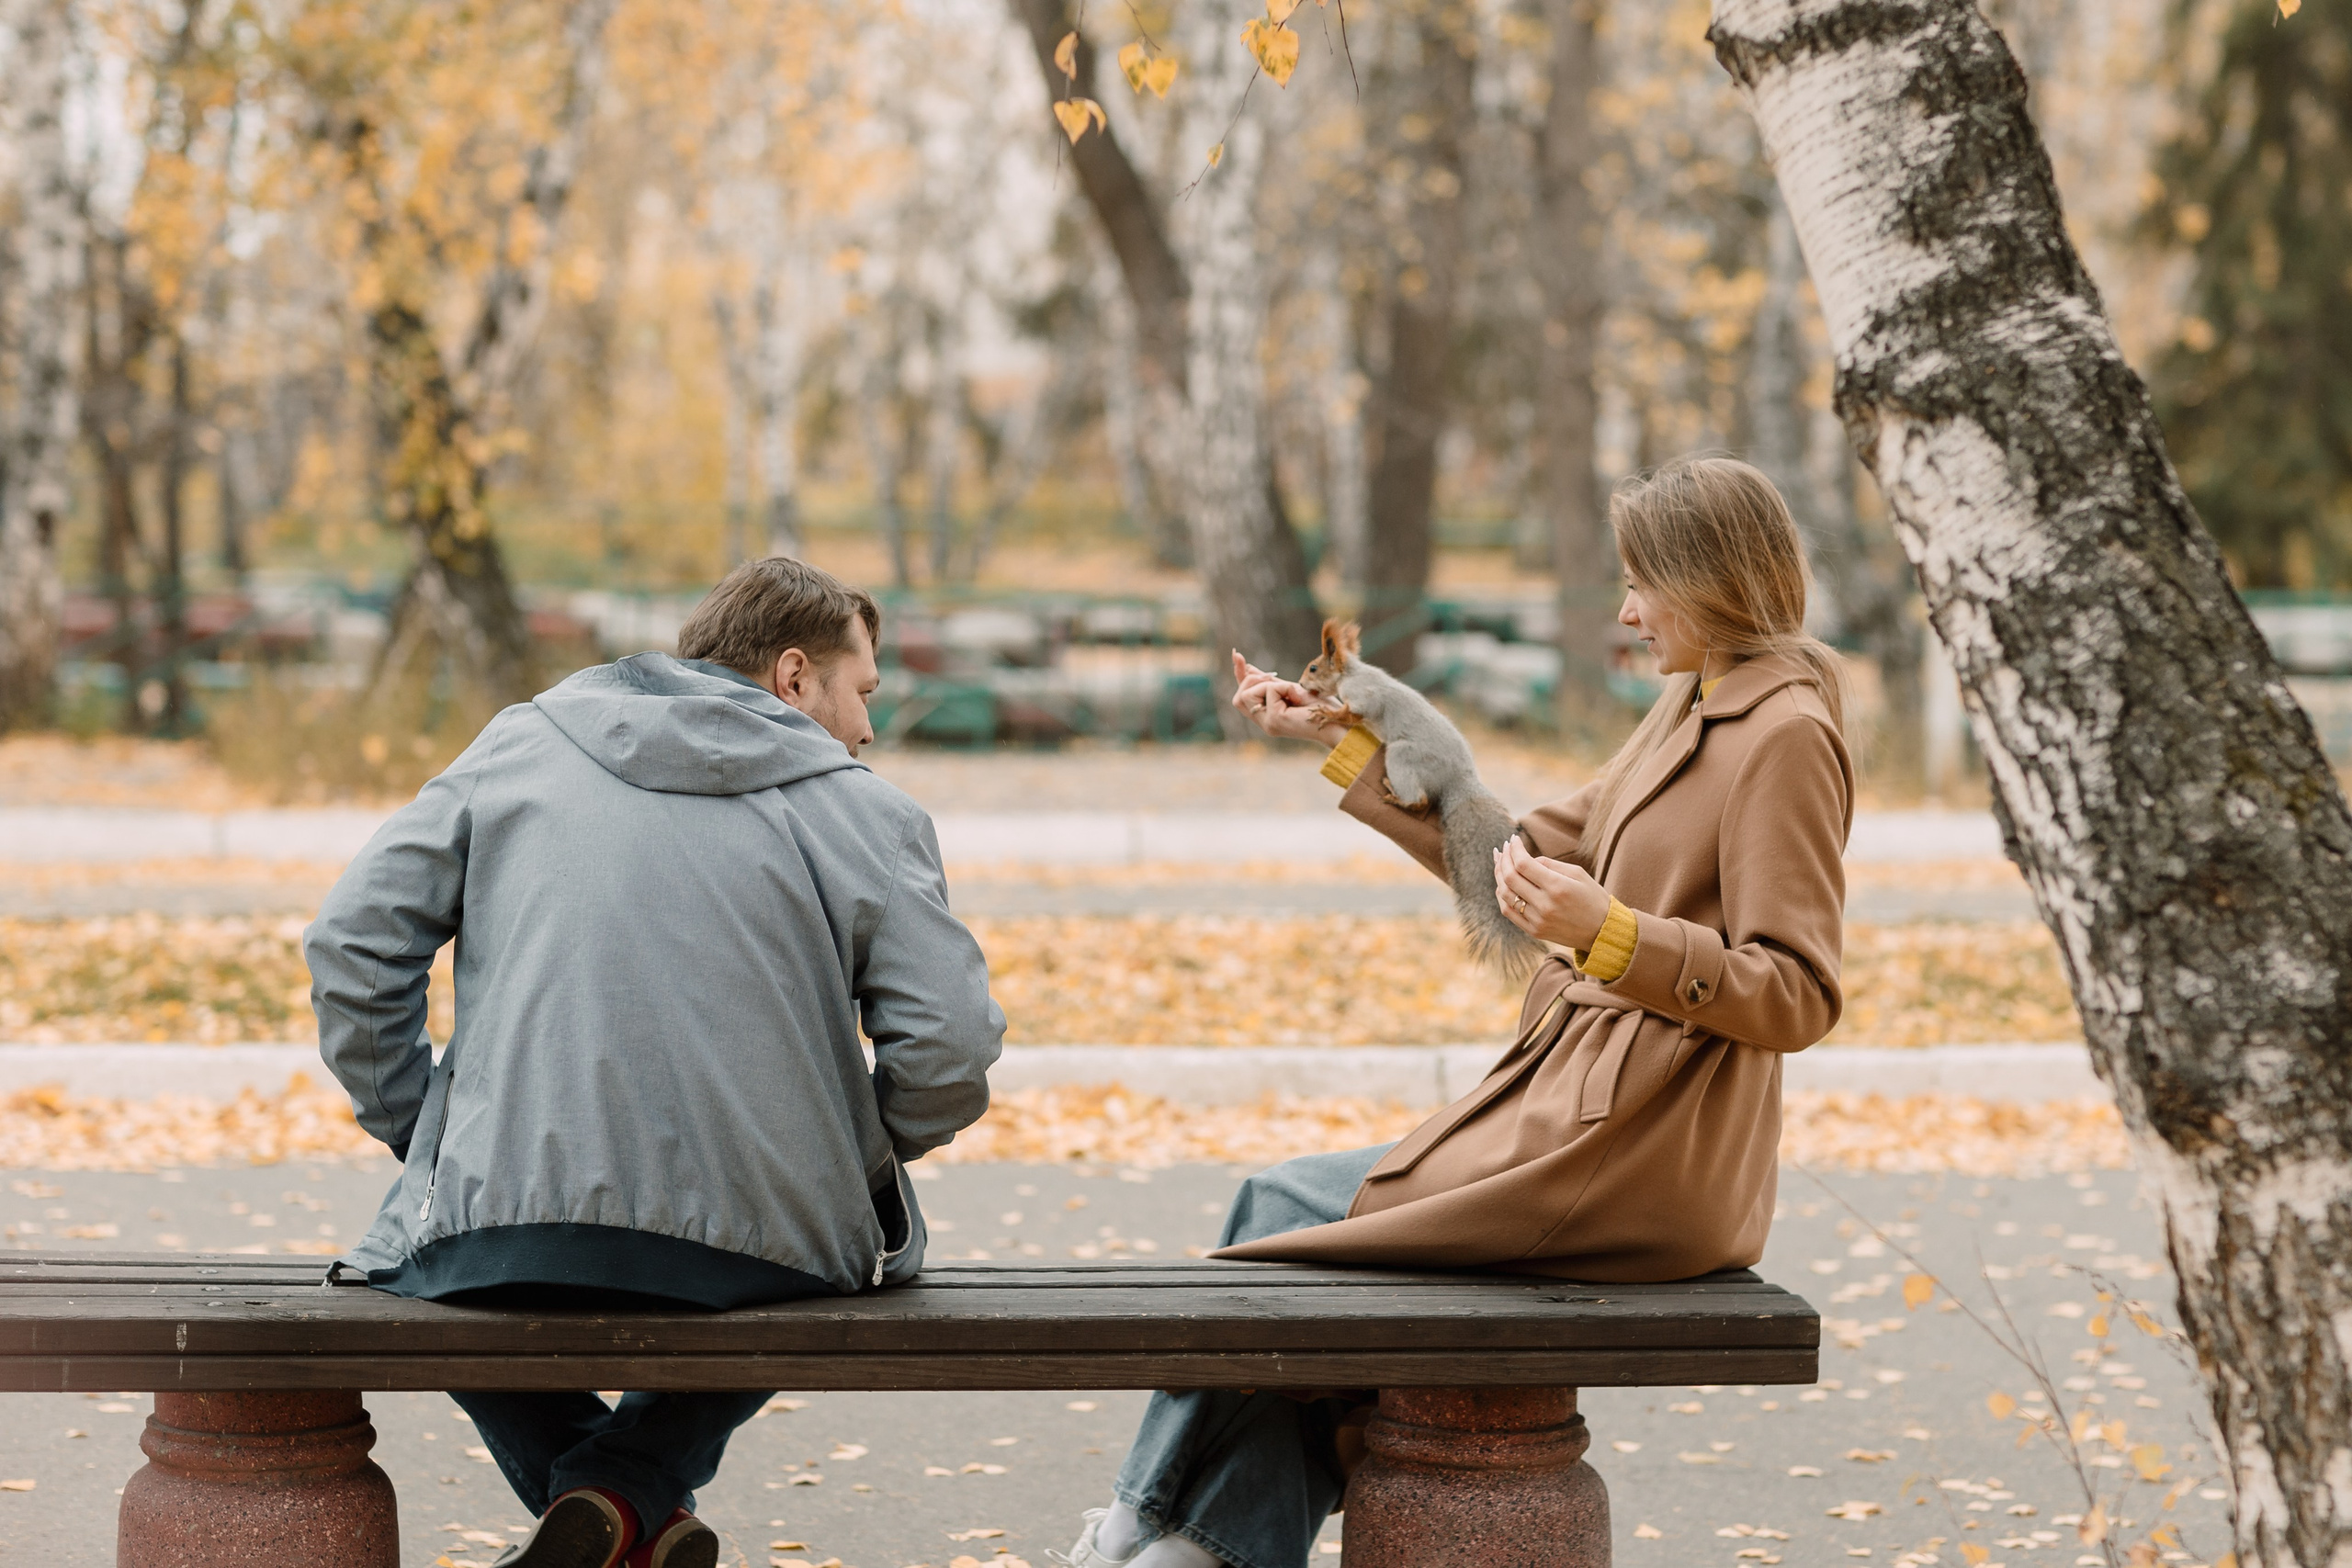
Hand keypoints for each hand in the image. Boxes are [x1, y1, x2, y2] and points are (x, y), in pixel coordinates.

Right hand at [1231, 651, 1350, 746]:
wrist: (1337, 722)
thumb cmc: (1320, 707)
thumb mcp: (1290, 689)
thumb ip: (1270, 682)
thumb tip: (1248, 668)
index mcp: (1267, 717)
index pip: (1243, 698)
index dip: (1239, 675)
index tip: (1237, 655)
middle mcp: (1265, 723)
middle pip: (1238, 698)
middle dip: (1251, 681)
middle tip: (1274, 678)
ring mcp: (1268, 723)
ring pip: (1246, 695)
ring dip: (1267, 684)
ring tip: (1290, 691)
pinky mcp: (1275, 719)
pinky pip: (1268, 690)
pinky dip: (1284, 687)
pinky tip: (1298, 695)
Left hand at [1493, 837, 1611, 950]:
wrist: (1602, 931)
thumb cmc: (1592, 897)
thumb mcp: (1578, 873)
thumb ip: (1549, 864)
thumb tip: (1526, 859)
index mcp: (1558, 887)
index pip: (1524, 864)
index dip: (1515, 849)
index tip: (1513, 839)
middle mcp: (1545, 905)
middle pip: (1510, 878)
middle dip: (1503, 859)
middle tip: (1504, 848)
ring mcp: (1538, 920)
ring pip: (1505, 894)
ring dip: (1499, 875)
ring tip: (1500, 862)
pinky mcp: (1534, 931)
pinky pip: (1508, 911)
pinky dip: (1502, 895)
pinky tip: (1503, 883)